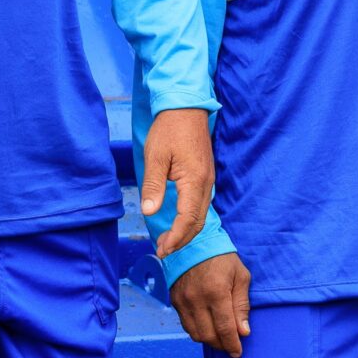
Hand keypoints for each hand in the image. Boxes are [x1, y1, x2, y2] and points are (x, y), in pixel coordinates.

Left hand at [141, 108, 215, 257]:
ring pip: (201, 214)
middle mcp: (206, 183)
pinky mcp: (205, 175)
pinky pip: (201, 204)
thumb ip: (153, 186)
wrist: (187, 106)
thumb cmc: (169, 129)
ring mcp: (208, 179)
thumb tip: (149, 212)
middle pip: (198, 221)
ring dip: (186, 231)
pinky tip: (178, 221)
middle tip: (162, 250)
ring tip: (168, 240)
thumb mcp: (155, 157)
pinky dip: (191, 219)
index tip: (161, 250)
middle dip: (181, 240)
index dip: (175, 238)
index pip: (188, 219)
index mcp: (194, 180)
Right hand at [170, 253, 250, 357]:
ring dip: (208, 340)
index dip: (232, 344)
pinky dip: (197, 330)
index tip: (238, 352)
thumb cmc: (221, 257)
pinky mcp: (175, 300)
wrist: (193, 241)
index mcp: (216, 292)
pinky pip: (186, 324)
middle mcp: (197, 299)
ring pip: (195, 333)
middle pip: (208, 336)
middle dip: (221, 345)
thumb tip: (243, 331)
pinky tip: (207, 327)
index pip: (225, 328)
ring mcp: (183, 301)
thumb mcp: (240, 276)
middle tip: (231, 345)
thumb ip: (241, 305)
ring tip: (220, 338)